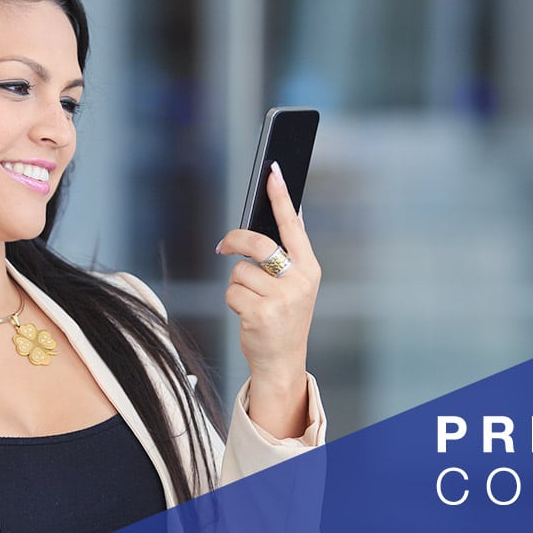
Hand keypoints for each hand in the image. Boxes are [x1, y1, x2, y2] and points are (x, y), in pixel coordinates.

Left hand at [216, 161, 320, 437]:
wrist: (283, 361)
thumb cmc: (285, 317)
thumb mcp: (296, 286)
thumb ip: (288, 256)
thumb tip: (280, 218)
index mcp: (310, 269)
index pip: (294, 225)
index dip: (281, 197)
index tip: (273, 171)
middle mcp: (299, 281)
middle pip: (257, 243)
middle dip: (235, 242)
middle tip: (223, 247)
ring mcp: (280, 298)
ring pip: (239, 271)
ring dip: (237, 285)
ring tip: (252, 301)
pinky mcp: (260, 313)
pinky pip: (231, 292)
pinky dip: (232, 301)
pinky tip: (247, 314)